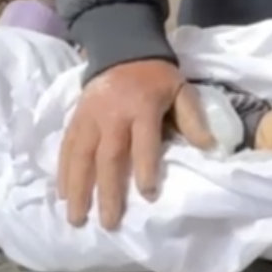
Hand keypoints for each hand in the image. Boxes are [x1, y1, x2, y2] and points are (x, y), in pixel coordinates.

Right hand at [59, 59, 215, 229]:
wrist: (122, 48)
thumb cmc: (156, 78)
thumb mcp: (181, 90)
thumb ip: (192, 118)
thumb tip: (210, 147)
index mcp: (142, 108)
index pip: (143, 143)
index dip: (145, 169)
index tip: (148, 196)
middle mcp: (112, 116)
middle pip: (108, 157)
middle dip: (107, 191)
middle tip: (108, 223)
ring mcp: (89, 117)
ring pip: (81, 156)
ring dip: (78, 188)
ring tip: (76, 218)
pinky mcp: (75, 118)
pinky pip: (67, 147)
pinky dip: (63, 171)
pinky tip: (62, 194)